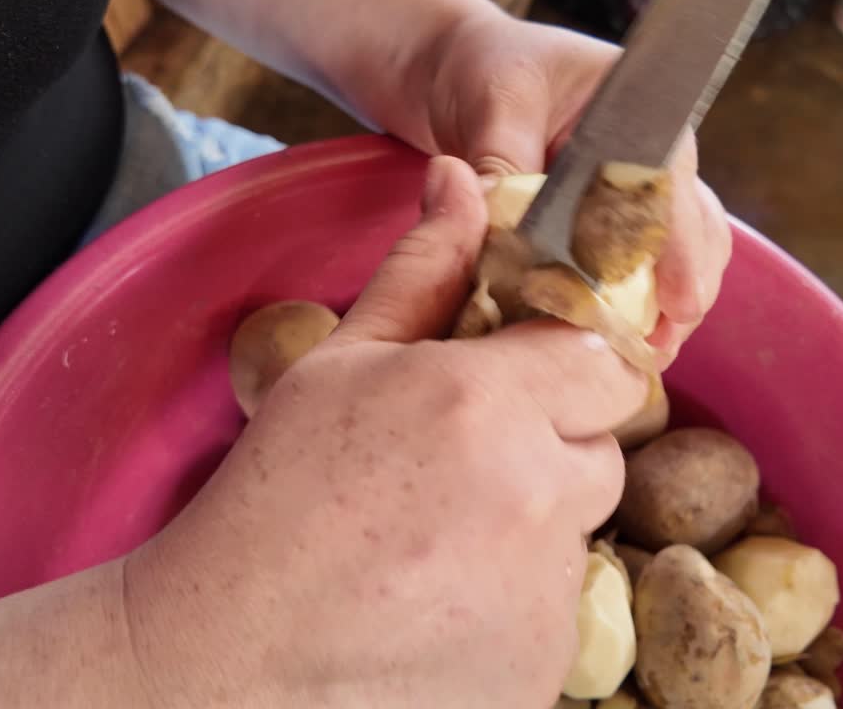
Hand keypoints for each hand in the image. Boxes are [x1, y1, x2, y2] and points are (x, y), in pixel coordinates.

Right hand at [121, 157, 648, 707]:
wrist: (233, 656)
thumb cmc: (273, 501)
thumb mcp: (340, 365)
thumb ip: (422, 271)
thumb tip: (462, 181)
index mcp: (489, 402)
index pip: (609, 363)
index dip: (566, 373)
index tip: (522, 387)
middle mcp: (537, 494)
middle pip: (600, 450)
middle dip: (548, 451)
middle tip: (458, 472)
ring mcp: (546, 590)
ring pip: (576, 531)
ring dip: (528, 528)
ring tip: (433, 544)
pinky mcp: (543, 663)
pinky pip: (555, 606)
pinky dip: (512, 601)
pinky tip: (436, 602)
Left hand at [418, 14, 732, 365]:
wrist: (470, 70)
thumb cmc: (491, 71)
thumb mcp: (495, 103)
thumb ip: (503, 159)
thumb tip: (498, 222)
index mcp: (641, 116)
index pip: (673, 187)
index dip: (680, 249)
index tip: (678, 300)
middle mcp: (655, 158)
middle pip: (696, 231)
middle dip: (686, 291)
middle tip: (661, 346)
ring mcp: (639, 195)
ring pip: (680, 258)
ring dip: (667, 307)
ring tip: (647, 356)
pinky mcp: (613, 227)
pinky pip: (640, 271)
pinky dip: (635, 307)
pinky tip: (621, 345)